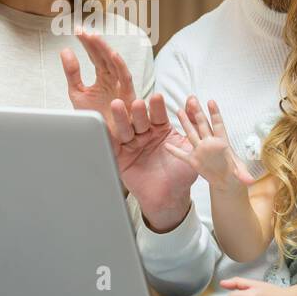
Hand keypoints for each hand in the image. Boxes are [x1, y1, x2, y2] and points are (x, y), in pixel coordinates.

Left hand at [60, 29, 136, 138]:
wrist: (103, 139)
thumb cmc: (94, 117)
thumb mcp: (77, 92)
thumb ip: (72, 72)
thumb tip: (65, 50)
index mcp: (103, 78)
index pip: (95, 56)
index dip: (87, 43)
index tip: (77, 30)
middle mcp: (113, 79)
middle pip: (104, 56)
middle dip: (94, 43)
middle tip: (83, 31)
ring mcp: (121, 86)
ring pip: (115, 63)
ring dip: (105, 50)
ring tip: (94, 37)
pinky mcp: (128, 96)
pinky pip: (126, 78)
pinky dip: (120, 66)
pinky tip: (112, 54)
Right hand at [108, 93, 198, 230]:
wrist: (170, 197)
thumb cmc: (181, 173)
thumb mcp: (190, 146)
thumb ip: (192, 124)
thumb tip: (193, 100)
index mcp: (160, 129)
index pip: (158, 115)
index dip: (157, 107)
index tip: (157, 98)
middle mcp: (144, 134)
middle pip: (139, 120)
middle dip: (138, 112)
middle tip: (138, 104)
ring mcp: (131, 145)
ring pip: (125, 129)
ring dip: (121, 118)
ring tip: (118, 106)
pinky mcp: (120, 157)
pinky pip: (113, 146)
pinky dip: (107, 136)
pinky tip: (103, 125)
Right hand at [164, 99, 253, 191]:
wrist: (226, 180)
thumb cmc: (235, 172)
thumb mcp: (240, 174)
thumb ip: (243, 175)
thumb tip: (250, 181)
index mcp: (222, 142)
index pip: (218, 125)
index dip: (215, 113)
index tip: (211, 101)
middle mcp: (210, 143)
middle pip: (203, 125)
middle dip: (197, 112)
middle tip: (192, 99)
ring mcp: (201, 150)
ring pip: (191, 134)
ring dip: (185, 123)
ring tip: (180, 110)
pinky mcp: (194, 161)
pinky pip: (182, 155)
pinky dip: (175, 151)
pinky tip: (167, 145)